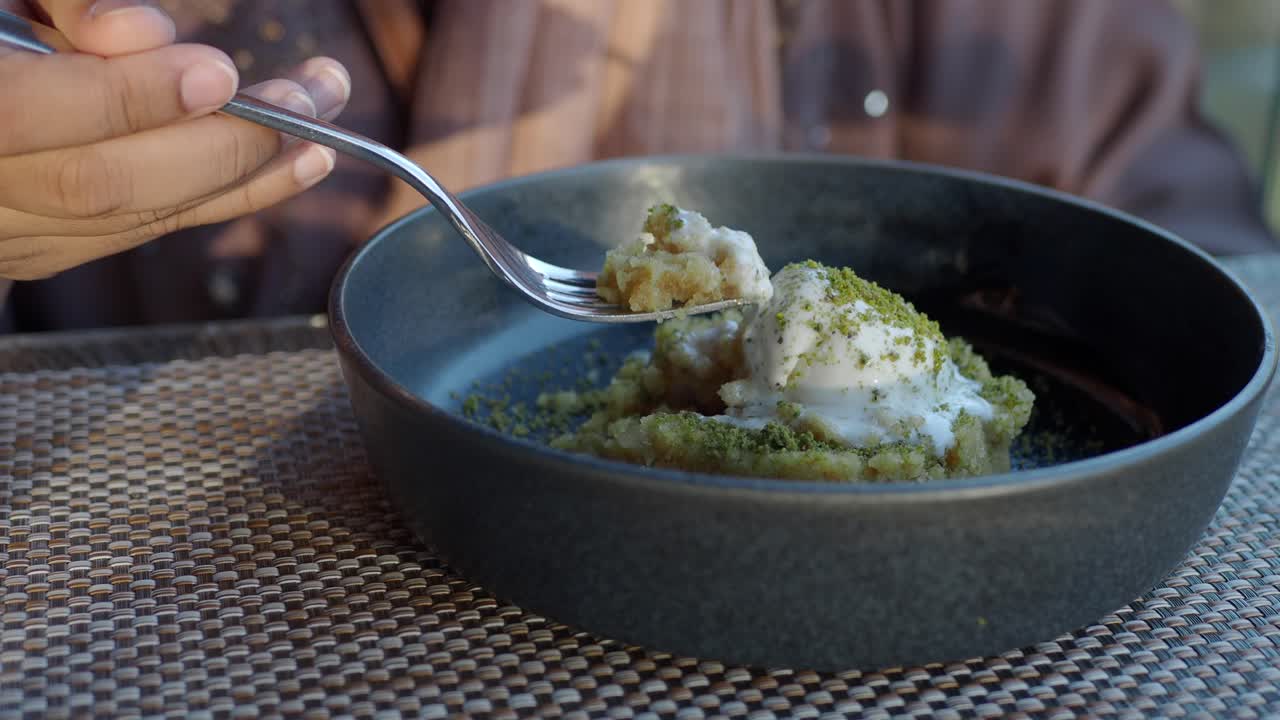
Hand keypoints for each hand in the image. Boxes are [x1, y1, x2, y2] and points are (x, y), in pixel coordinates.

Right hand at [0, 0, 351, 279]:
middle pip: (100, 183)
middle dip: (218, 142)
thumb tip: (142, 31)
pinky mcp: (52, 250)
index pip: (28, 115)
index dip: (129, 97)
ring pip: (137, 216)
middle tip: (304, 99)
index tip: (219, 73)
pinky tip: (296, 165)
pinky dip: (232, 195)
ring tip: (325, 129)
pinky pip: (152, 228)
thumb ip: (64, 2)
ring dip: (249, 173)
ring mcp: (13, 230)